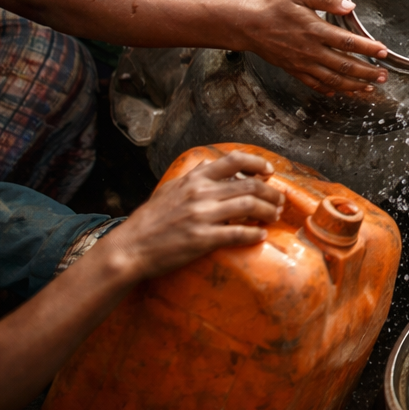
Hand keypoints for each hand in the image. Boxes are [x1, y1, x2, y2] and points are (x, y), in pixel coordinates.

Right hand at [105, 150, 284, 281]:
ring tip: (274, 217)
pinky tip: (261, 235)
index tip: (270, 172)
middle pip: (251, 185)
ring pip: (250, 207)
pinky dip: (255, 234)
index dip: (257, 164)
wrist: (130, 248)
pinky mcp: (203, 239)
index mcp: (194, 179)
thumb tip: (213, 169)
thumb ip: (193, 178)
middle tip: (279, 202)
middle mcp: (201, 193)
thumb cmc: (150, 220)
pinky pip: (239, 234)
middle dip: (272, 193)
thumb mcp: (170, 190)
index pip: (234, 160)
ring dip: (269, 211)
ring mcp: (202, 216)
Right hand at [237, 0, 390, 96]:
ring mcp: (302, 63)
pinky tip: (341, 92)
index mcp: (315, 30)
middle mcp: (311, 50)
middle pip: (345, 65)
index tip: (383, 51)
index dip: (368, 48)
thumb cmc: (275, 7)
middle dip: (367, 72)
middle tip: (384, 76)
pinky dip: (330, 89)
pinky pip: (315, 84)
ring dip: (354, 85)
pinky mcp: (294, 70)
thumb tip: (350, 6)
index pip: (348, 41)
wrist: (248, 25)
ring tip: (370, 87)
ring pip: (333, 79)